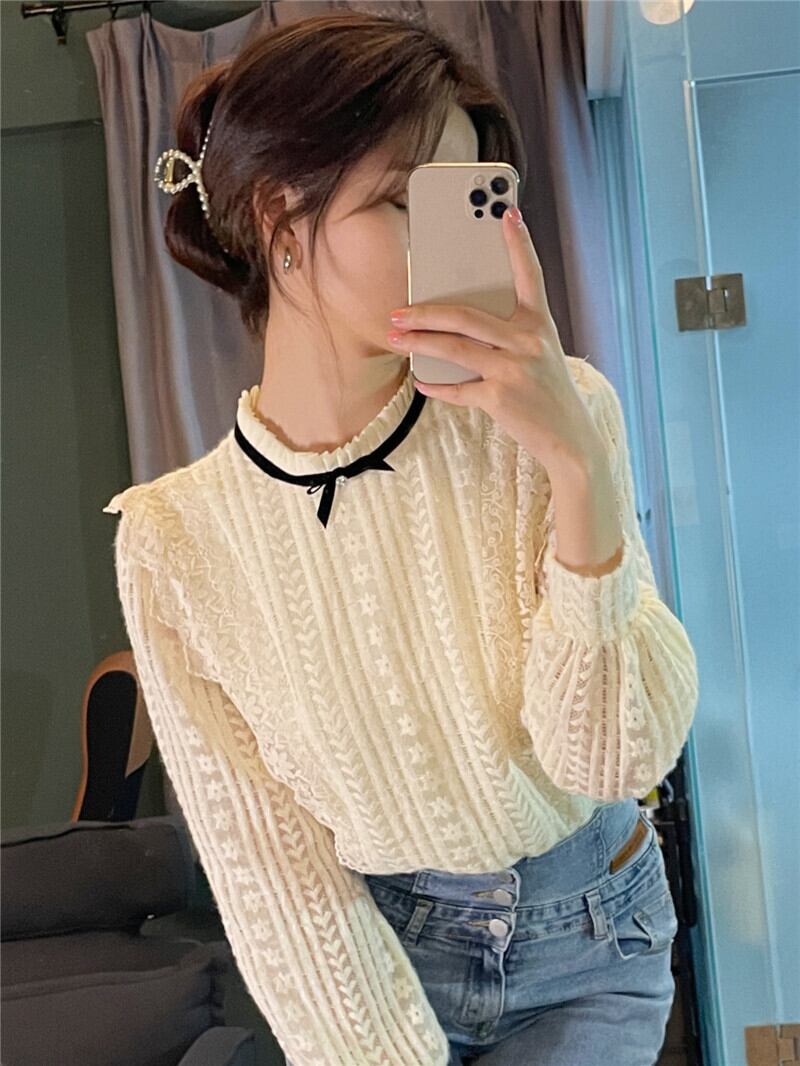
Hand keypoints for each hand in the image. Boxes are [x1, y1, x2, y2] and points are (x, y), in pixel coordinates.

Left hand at [386, 205, 604, 475]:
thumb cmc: (548, 391)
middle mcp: (529, 341)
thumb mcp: (540, 354)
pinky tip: (421, 380)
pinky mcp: (500, 398)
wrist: (570, 439)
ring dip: (418, 342)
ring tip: (396, 337)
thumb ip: (509, 334)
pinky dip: (436, 385)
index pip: (529, 275)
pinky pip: (457, 388)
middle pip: (466, 316)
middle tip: (397, 311)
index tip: (507, 211)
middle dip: (425, 312)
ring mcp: (514, 370)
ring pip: (454, 348)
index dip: (519, 243)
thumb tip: (456, 325)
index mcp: (541, 324)